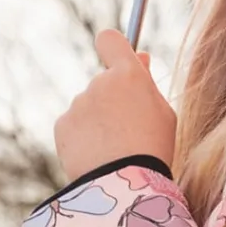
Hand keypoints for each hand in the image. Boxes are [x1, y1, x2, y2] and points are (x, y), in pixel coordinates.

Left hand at [53, 29, 177, 184]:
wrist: (127, 186)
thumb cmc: (154, 149)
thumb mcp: (163, 113)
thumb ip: (147, 83)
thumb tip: (139, 57)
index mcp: (128, 75)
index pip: (110, 40)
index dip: (112, 47)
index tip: (115, 59)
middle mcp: (99, 83)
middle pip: (102, 84)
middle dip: (111, 101)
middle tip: (126, 132)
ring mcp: (78, 103)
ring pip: (87, 108)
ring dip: (96, 123)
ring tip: (112, 151)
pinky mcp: (62, 125)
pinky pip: (73, 127)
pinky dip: (82, 139)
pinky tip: (97, 157)